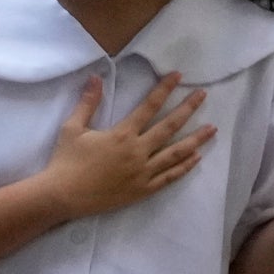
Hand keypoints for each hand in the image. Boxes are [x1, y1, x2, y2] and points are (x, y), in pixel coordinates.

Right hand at [40, 71, 211, 219]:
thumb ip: (88, 102)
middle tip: (203, 95)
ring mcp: (142, 173)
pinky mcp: (142, 190)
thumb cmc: (65, 161)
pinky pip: (169, 177)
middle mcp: (137, 152)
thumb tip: (96, 77)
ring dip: (196, 139)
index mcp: (122, 134)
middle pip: (169, 127)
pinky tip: (196, 158)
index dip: (164, 89)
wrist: (61, 196)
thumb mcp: (72, 128)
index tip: (178, 76)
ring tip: (212, 128)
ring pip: (176, 153)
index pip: (149, 106)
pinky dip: (184, 167)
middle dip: (188, 109)